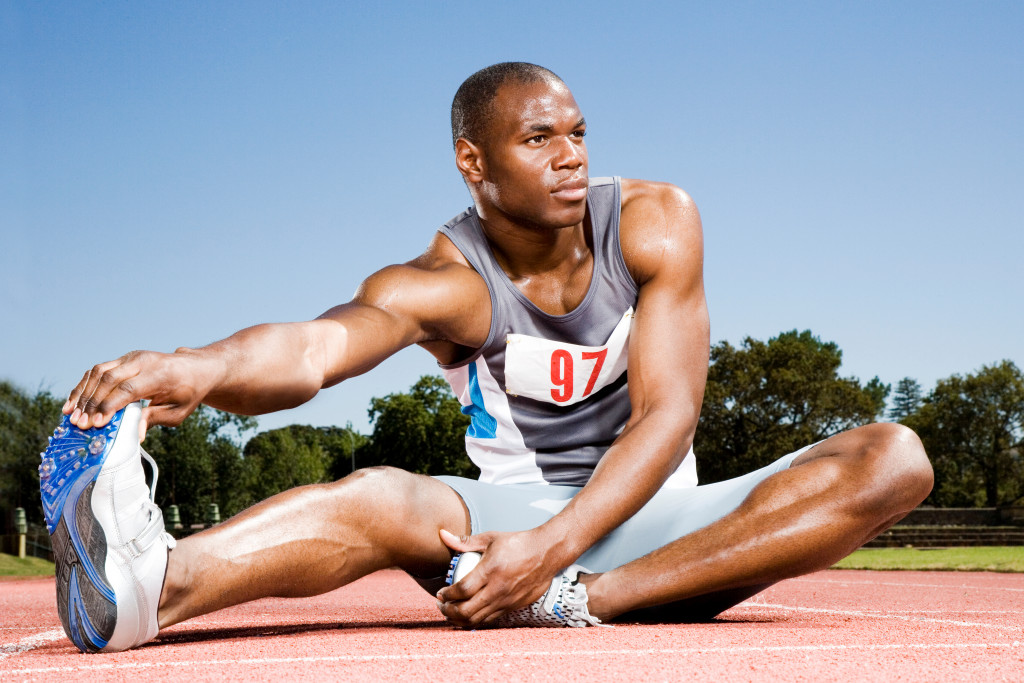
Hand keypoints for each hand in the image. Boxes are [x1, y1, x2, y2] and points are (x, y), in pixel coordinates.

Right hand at [64, 348, 215, 434]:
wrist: (195, 368)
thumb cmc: (187, 393)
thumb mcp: (178, 411)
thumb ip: (155, 419)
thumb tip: (135, 435)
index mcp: (159, 375)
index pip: (128, 389)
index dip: (110, 406)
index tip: (96, 424)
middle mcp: (143, 362)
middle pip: (109, 379)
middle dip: (92, 403)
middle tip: (80, 424)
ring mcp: (131, 357)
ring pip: (99, 372)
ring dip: (83, 394)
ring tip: (72, 416)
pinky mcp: (123, 359)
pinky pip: (98, 370)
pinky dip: (84, 386)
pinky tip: (73, 403)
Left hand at [435, 527, 566, 627]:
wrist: (547, 553)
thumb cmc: (518, 543)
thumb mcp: (490, 538)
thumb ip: (465, 541)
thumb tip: (443, 535)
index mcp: (490, 570)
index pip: (462, 589)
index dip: (447, 594)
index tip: (440, 593)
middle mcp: (498, 588)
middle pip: (466, 610)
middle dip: (448, 611)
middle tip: (441, 605)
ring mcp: (506, 600)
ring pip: (478, 619)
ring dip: (460, 619)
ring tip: (451, 612)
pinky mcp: (513, 606)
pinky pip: (491, 619)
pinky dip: (476, 620)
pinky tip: (469, 614)